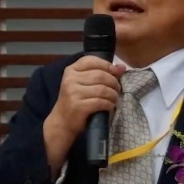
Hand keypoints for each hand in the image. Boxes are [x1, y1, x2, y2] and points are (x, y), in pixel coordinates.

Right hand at [43, 56, 125, 178]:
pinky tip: (110, 106)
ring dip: (113, 95)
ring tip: (114, 99)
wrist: (61, 122)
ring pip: (103, 89)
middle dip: (114, 82)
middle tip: (117, 89)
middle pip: (101, 75)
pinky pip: (101, 102)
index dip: (107, 65)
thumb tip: (122, 67)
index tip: (116, 72)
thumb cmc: (75, 100)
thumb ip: (101, 73)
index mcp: (71, 70)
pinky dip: (109, 104)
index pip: (91, 60)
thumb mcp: (84, 83)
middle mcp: (70, 79)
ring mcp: (73, 93)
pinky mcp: (78, 106)